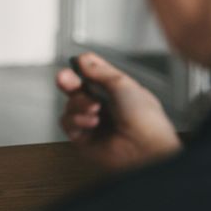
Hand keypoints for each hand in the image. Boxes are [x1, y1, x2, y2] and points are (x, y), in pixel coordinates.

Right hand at [58, 52, 180, 170]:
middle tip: (64, 78)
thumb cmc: (145, 120)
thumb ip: (100, 71)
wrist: (146, 150)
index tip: (78, 63)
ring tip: (94, 109)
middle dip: (68, 80)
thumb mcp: (123, 84)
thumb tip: (82, 60)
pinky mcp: (82, 137)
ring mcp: (92, 121)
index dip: (83, 67)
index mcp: (116, 91)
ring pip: (70, 104)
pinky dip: (76, 120)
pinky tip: (91, 122)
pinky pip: (67, 122)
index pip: (93, 74)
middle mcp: (103, 106)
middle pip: (75, 87)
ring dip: (79, 104)